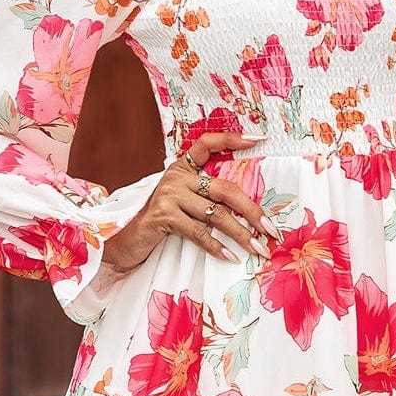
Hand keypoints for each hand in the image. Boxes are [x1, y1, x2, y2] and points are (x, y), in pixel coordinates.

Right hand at [100, 131, 280, 272]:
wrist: (125, 240)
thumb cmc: (160, 223)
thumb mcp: (183, 203)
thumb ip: (206, 199)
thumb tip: (248, 213)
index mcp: (183, 168)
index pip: (207, 143)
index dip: (232, 139)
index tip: (258, 139)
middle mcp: (176, 176)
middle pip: (225, 189)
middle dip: (252, 211)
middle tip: (271, 230)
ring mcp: (169, 194)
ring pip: (216, 214)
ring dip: (241, 235)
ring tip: (258, 249)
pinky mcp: (163, 215)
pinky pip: (198, 232)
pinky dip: (216, 246)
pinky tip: (230, 256)